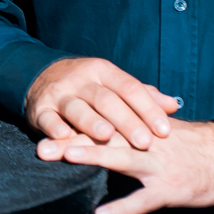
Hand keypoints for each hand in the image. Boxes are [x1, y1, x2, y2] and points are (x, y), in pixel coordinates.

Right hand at [24, 55, 179, 147]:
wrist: (41, 76)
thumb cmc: (87, 87)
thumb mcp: (112, 84)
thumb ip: (142, 96)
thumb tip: (173, 105)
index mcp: (103, 71)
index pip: (130, 88)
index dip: (148, 109)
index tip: (164, 131)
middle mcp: (81, 80)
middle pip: (106, 100)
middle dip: (126, 120)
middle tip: (144, 141)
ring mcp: (59, 94)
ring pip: (77, 108)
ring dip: (91, 122)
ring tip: (106, 135)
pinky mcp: (39, 109)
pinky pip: (47, 119)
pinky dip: (54, 128)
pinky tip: (64, 137)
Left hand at [37, 119, 213, 213]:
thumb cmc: (188, 145)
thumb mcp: (157, 128)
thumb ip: (128, 124)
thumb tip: (97, 121)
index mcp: (138, 128)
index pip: (101, 122)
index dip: (72, 124)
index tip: (42, 126)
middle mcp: (144, 142)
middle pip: (103, 137)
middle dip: (70, 141)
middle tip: (41, 147)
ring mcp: (156, 165)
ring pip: (121, 159)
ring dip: (93, 157)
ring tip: (67, 158)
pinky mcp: (169, 189)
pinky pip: (142, 200)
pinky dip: (122, 208)